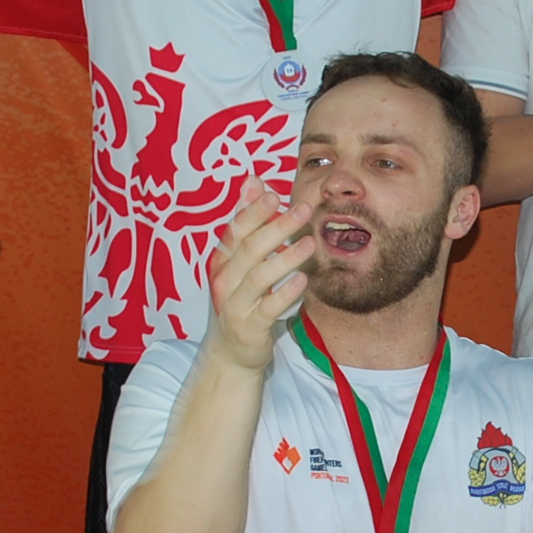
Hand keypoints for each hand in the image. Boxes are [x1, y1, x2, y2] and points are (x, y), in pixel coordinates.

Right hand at [204, 179, 316, 372]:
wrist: (230, 351)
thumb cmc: (240, 299)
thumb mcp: (239, 261)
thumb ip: (248, 223)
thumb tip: (254, 180)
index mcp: (223, 260)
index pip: (236, 230)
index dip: (253, 210)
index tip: (273, 192)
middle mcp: (225, 280)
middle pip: (250, 248)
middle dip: (277, 226)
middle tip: (303, 209)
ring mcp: (235, 304)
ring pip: (259, 276)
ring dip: (285, 258)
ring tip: (309, 242)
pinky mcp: (249, 326)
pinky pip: (268, 308)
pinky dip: (285, 294)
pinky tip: (303, 281)